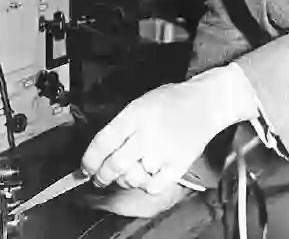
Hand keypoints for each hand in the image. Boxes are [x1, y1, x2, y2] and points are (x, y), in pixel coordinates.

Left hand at [81, 64, 258, 194]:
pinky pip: (154, 186)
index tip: (84, 168)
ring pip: (132, 178)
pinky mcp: (178, 166)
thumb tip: (100, 149)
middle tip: (98, 178)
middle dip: (101, 175)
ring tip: (124, 174)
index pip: (103, 142)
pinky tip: (144, 177)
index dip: (89, 159)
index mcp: (134, 115)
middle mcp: (146, 135)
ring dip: (124, 180)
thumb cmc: (169, 101)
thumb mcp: (138, 103)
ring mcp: (162, 152)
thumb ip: (120, 125)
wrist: (204, 103)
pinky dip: (145, 185)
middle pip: (114, 165)